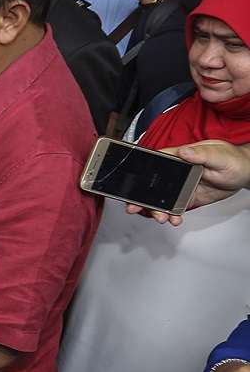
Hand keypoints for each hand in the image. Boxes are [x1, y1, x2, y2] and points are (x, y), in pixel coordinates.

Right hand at [126, 140, 249, 223]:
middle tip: (136, 207)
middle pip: (153, 184)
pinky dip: (172, 215)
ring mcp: (182, 185)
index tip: (133, 183)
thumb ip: (201, 154)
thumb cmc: (233, 159)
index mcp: (180, 157)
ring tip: (160, 217)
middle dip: (142, 197)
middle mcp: (177, 172)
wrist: (245, 174)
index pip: (155, 162)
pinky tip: (174, 219)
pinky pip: (175, 207)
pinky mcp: (188, 197)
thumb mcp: (219, 155)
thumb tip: (184, 152)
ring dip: (156, 209)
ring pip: (161, 198)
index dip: (141, 172)